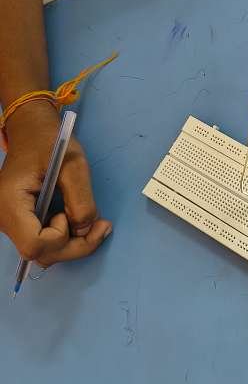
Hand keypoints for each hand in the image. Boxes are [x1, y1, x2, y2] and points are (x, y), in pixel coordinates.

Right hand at [0, 101, 111, 266]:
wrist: (31, 130)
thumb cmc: (49, 141)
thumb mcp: (73, 165)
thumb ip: (81, 201)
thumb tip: (85, 231)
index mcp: (10, 202)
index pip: (34, 244)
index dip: (60, 238)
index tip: (69, 213)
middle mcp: (4, 217)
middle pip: (38, 253)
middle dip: (73, 247)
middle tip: (102, 227)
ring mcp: (10, 221)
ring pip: (42, 251)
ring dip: (71, 244)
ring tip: (95, 224)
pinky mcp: (20, 221)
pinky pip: (42, 240)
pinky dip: (64, 237)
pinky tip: (79, 222)